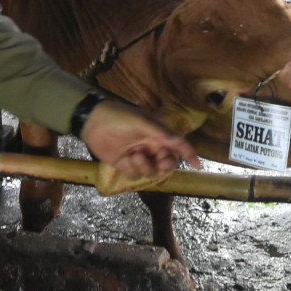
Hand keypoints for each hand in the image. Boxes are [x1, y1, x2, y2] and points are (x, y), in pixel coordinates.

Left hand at [80, 100, 200, 178]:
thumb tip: (179, 141)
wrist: (93, 121)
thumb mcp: (141, 122)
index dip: (189, 154)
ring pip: (150, 171)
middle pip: (166, 162)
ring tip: (134, 155)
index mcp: (157, 133)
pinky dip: (132, 169)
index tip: (198, 166)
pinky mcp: (125, 163)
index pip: (178, 145)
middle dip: (165, 164)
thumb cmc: (119, 116)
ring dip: (145, 166)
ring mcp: (138, 155)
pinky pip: (135, 174)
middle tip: (160, 160)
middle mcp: (150, 145)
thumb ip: (161, 133)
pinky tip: (125, 159)